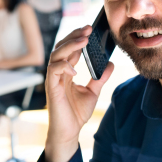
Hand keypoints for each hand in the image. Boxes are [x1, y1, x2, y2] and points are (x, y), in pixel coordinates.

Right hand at [44, 25, 113, 161]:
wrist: (69, 132)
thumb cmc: (76, 114)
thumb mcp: (93, 92)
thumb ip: (100, 78)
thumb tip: (110, 63)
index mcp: (66, 72)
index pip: (69, 49)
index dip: (78, 38)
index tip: (90, 30)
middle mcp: (58, 73)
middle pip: (61, 47)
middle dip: (73, 36)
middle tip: (88, 29)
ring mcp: (53, 79)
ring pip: (56, 55)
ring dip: (69, 46)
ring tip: (83, 40)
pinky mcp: (51, 88)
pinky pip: (53, 71)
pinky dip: (64, 66)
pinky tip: (75, 68)